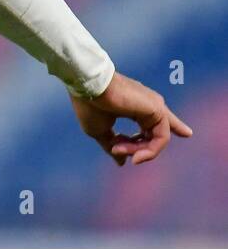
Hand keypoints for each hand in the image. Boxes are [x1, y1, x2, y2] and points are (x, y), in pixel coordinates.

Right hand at [71, 70, 192, 166]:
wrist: (88, 87)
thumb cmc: (90, 105)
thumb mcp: (99, 130)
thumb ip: (112, 145)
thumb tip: (120, 162)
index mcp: (135, 107)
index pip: (149, 128)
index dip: (139, 144)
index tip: (115, 150)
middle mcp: (149, 105)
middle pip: (161, 131)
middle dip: (149, 149)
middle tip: (135, 160)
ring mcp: (155, 107)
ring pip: (157, 140)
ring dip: (138, 151)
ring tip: (118, 150)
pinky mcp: (158, 110)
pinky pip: (161, 139)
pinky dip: (149, 150)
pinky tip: (134, 156)